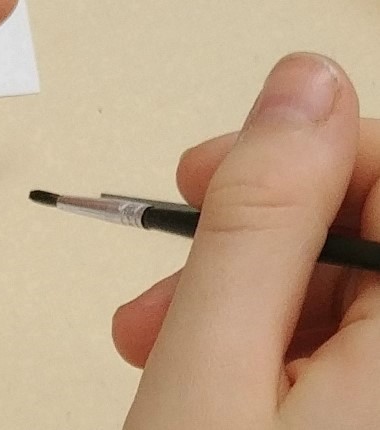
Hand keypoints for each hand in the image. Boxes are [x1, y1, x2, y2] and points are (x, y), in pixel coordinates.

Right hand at [118, 53, 379, 427]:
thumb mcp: (210, 360)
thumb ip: (258, 220)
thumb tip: (303, 89)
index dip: (304, 155)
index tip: (211, 175)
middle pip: (363, 236)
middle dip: (252, 238)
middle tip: (170, 262)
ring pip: (335, 293)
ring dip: (233, 296)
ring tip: (153, 336)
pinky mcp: (360, 417)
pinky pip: (325, 348)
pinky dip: (248, 345)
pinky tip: (186, 366)